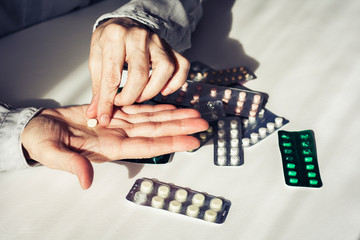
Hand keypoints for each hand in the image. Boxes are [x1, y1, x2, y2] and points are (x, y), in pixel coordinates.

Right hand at [21, 104, 207, 189]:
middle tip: (203, 124)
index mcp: (110, 148)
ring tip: (193, 113)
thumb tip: (85, 182)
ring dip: (173, 116)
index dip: (170, 143)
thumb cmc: (43, 141)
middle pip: (156, 132)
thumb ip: (71, 165)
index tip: (192, 141)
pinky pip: (139, 109)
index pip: (147, 146)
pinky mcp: (113, 113)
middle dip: (180, 127)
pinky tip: (170, 106)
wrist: (38, 128)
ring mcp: (118, 125)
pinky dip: (156, 107)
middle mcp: (120, 137)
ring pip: (152, 119)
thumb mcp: (52, 153)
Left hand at [87, 17, 189, 125]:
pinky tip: (164, 90)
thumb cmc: (109, 41)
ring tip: (141, 96)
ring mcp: (158, 42)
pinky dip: (176, 82)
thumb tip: (96, 112)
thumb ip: (98, 86)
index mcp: (115, 37)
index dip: (107, 100)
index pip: (112, 75)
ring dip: (153, 90)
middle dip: (131, 97)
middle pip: (140, 75)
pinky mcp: (171, 48)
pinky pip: (182, 66)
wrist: (124, 23)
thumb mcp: (96, 59)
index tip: (104, 115)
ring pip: (165, 70)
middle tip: (123, 102)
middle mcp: (138, 37)